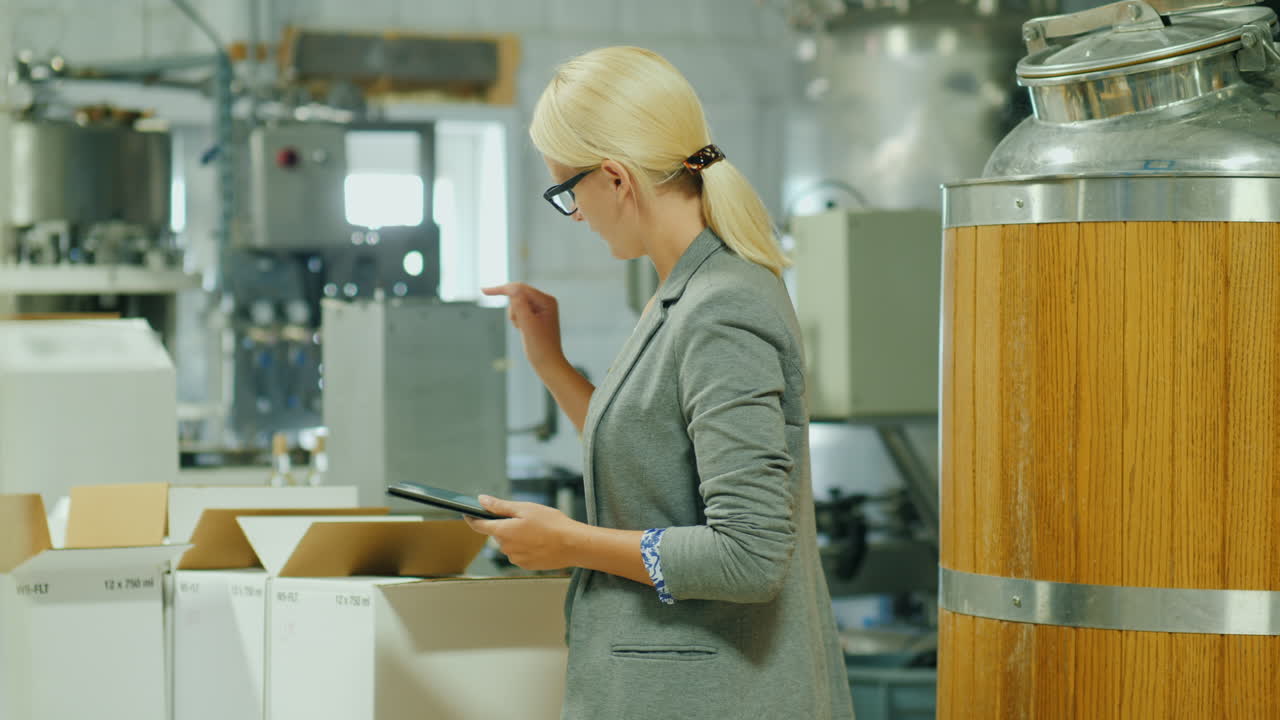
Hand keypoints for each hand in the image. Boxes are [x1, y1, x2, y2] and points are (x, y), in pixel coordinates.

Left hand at [464, 495, 581, 570]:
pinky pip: (519, 553)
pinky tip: (540, 541)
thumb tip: (482, 500)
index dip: (471, 519)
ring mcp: (516, 558)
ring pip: (509, 544)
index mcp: (503, 531)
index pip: (479, 526)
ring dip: (517, 536)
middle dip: (506, 525)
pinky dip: (526, 546)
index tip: (468, 514)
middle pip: (498, 533)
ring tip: (537, 531)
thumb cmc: (552, 524)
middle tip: (525, 518)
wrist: (573, 545)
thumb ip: (500, 506)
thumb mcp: (525, 508)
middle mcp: (506, 548)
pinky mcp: (526, 565)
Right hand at [481, 283, 564, 375]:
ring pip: (516, 304)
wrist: (547, 363)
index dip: (502, 289)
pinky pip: (518, 311)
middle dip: (513, 310)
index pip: (520, 288)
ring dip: (514, 316)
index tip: (483, 291)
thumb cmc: (540, 346)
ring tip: (523, 329)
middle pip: (518, 295)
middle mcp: (545, 301)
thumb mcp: (528, 324)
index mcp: (546, 300)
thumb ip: (520, 305)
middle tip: (520, 326)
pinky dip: (516, 320)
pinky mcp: (535, 315)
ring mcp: (540, 308)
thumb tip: (513, 288)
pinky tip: (523, 330)